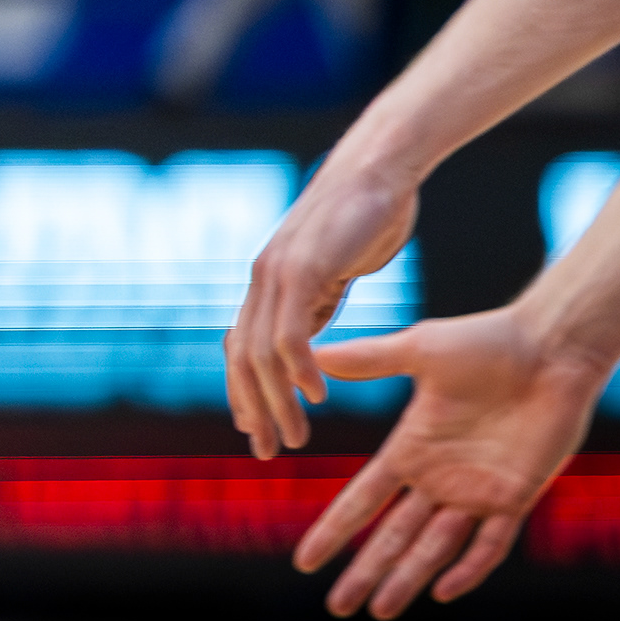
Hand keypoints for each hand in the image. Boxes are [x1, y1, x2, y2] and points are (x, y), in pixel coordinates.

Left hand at [225, 156, 419, 453]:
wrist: (379, 169)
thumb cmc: (365, 219)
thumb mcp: (334, 273)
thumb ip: (314, 305)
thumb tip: (307, 344)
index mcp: (268, 284)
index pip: (240, 351)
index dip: (243, 394)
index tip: (255, 433)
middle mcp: (263, 279)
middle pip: (242, 359)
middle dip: (253, 410)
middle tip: (269, 451)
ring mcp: (279, 270)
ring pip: (261, 352)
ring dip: (276, 401)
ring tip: (295, 437)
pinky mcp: (303, 265)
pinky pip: (290, 329)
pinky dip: (298, 368)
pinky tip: (315, 395)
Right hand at [288, 309, 608, 617]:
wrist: (552, 351)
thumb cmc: (487, 342)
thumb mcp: (420, 349)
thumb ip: (368, 359)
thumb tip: (312, 352)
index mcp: (411, 447)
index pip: (363, 500)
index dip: (336, 531)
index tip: (306, 560)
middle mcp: (439, 477)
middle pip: (394, 536)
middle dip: (365, 571)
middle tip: (337, 608)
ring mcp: (478, 491)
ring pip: (435, 548)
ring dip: (407, 579)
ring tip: (379, 612)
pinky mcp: (517, 496)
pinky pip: (491, 544)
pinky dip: (468, 568)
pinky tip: (443, 591)